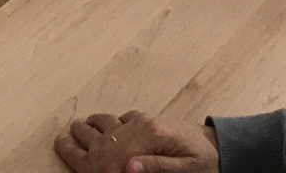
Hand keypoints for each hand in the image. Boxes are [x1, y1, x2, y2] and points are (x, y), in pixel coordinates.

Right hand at [54, 112, 217, 172]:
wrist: (224, 146)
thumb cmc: (205, 163)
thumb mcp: (184, 171)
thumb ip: (156, 169)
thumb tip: (127, 167)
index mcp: (144, 142)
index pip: (103, 152)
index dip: (79, 151)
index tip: (61, 144)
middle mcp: (141, 129)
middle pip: (102, 132)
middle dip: (81, 134)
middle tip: (63, 134)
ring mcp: (147, 124)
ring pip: (112, 122)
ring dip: (95, 123)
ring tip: (82, 123)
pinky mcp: (154, 122)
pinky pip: (129, 118)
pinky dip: (115, 120)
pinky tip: (114, 122)